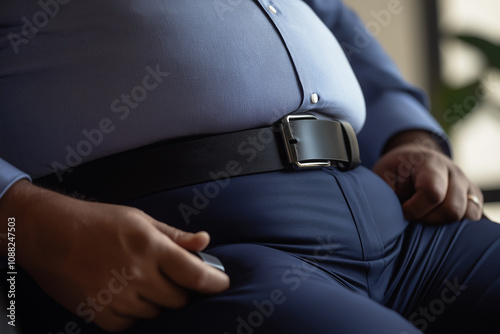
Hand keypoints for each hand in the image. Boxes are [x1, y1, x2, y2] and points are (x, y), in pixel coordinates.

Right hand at [1, 181, 229, 331]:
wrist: (49, 234)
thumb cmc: (97, 221)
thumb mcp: (139, 219)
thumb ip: (175, 235)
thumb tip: (204, 242)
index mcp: (150, 247)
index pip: (195, 275)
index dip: (215, 282)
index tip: (222, 283)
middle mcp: (137, 275)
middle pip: (179, 300)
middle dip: (181, 290)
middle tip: (169, 276)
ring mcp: (117, 297)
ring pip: (156, 313)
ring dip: (156, 301)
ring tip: (139, 280)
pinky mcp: (99, 314)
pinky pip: (131, 323)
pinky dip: (133, 312)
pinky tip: (124, 293)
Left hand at [372, 141, 482, 223]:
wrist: (412, 159)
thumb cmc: (394, 171)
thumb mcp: (383, 176)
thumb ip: (388, 194)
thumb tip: (392, 218)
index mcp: (431, 163)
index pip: (432, 193)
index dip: (413, 210)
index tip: (401, 211)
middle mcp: (455, 173)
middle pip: (452, 210)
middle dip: (428, 219)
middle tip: (412, 216)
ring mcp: (468, 186)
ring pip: (466, 217)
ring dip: (442, 224)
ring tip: (425, 216)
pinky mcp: (474, 200)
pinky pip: (475, 220)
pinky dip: (459, 227)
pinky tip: (440, 224)